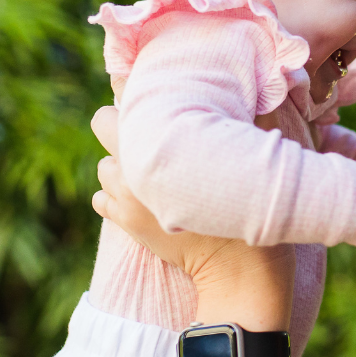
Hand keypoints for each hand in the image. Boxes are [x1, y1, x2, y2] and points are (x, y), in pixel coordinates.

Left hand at [90, 107, 292, 315]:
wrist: (239, 267)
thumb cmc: (252, 205)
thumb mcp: (253, 154)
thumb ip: (246, 118)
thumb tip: (249, 89)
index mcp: (164, 141)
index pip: (127, 102)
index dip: (140, 96)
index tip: (160, 101)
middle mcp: (137, 164)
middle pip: (103, 124)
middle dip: (122, 126)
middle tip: (153, 135)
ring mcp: (127, 196)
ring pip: (103, 165)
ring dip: (122, 164)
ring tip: (153, 172)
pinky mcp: (125, 222)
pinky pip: (102, 198)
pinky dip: (116, 196)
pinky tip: (143, 198)